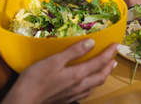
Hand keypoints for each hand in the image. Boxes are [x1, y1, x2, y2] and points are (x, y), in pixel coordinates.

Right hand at [3, 40, 118, 103]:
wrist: (23, 103)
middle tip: (115, 57)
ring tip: (106, 68)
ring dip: (102, 75)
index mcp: (78, 75)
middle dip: (109, 66)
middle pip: (100, 76)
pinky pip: (85, 92)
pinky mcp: (66, 100)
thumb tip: (92, 42)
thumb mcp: (54, 61)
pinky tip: (87, 84)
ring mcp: (73, 95)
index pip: (99, 62)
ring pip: (94, 85)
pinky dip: (91, 85)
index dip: (109, 53)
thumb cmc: (36, 80)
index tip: (117, 44)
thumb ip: (73, 52)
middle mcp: (79, 86)